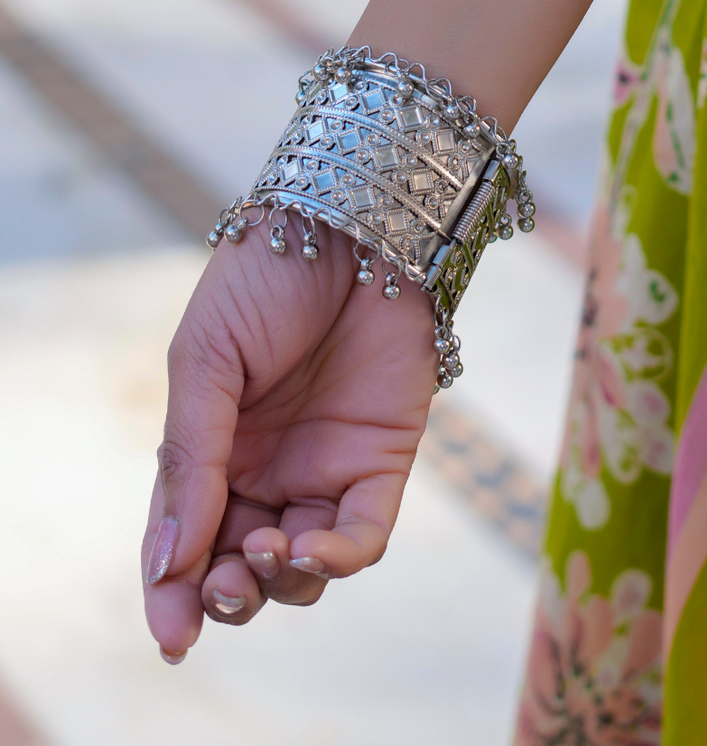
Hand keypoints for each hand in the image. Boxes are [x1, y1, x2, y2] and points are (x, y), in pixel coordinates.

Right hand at [142, 223, 435, 661]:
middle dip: (226, 596)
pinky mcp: (382, 461)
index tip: (172, 635)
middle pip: (241, 568)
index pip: (185, 541)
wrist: (350, 226)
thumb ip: (192, 459)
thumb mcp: (204, 364)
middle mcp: (267, 470)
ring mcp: (325, 469)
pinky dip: (337, 558)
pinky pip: (362, 536)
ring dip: (278, 583)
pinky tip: (310, 548)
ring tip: (266, 551)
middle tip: (222, 586)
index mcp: (212, 450)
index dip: (172, 594)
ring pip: (301, 569)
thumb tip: (168, 561)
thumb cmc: (265, 280)